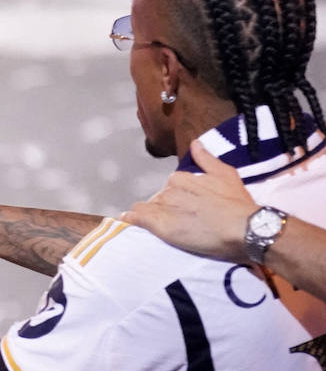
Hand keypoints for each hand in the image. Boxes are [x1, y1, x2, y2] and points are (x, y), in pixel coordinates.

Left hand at [121, 140, 254, 260]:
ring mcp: (162, 206)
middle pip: (160, 198)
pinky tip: (128, 222)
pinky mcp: (158, 224)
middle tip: (183, 221)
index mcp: (182, 177)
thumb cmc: (237, 204)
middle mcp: (169, 189)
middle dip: (167, 208)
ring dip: (151, 216)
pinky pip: (136, 218)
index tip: (189, 208)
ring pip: (147, 209)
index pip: (172, 186)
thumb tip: (195, 143)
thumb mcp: (226, 175)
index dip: (179, 198)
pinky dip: (131, 219)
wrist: (244, 228)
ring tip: (164, 227)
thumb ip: (207, 159)